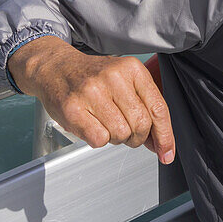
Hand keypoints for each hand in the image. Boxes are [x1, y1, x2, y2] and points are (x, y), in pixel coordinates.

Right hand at [8, 36, 174, 163]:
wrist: (55, 68)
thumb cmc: (92, 77)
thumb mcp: (123, 80)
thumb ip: (143, 107)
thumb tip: (159, 143)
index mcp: (132, 68)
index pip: (158, 108)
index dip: (165, 136)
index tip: (167, 153)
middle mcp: (113, 77)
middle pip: (141, 125)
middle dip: (136, 137)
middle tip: (125, 130)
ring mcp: (92, 92)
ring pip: (121, 134)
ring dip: (116, 137)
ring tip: (104, 122)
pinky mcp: (73, 109)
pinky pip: (99, 140)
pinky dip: (98, 139)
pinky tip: (92, 125)